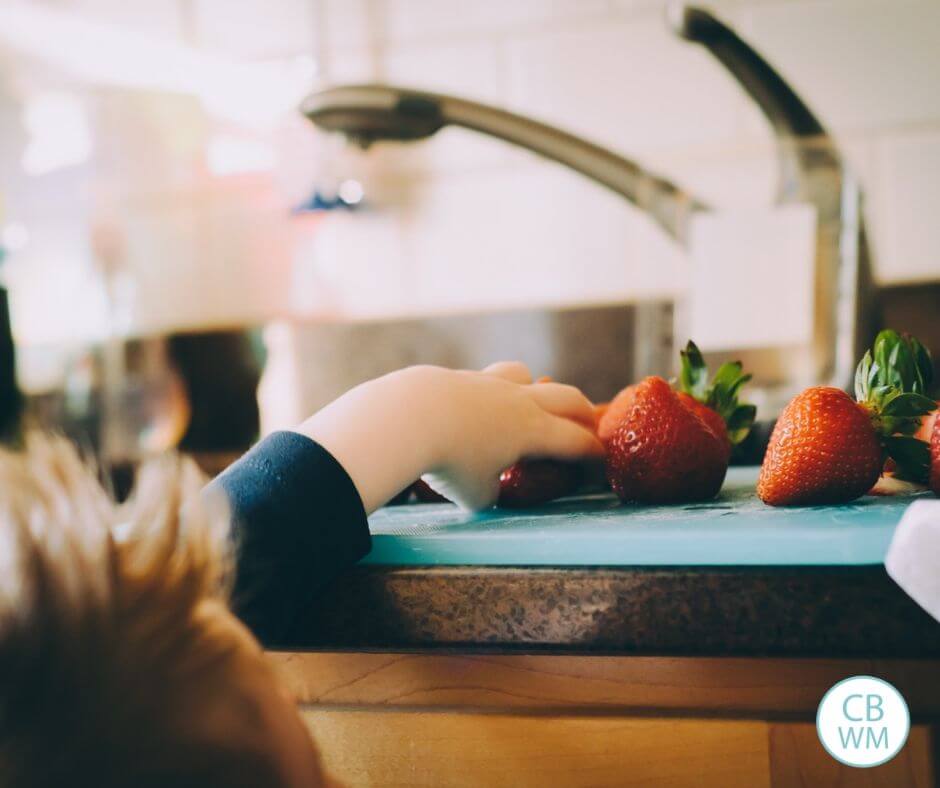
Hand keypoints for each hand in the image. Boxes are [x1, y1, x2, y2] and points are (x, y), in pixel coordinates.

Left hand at [295, 362, 602, 511]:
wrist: (409, 417)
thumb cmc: (449, 462)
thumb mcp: (475, 495)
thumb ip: (490, 492)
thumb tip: (487, 487)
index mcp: (534, 431)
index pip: (576, 441)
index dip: (594, 454)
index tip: (602, 461)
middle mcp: (518, 401)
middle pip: (566, 397)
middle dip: (582, 412)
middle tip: (588, 425)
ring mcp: (488, 383)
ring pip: (524, 375)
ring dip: (535, 389)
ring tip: (529, 404)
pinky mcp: (459, 377)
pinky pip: (485, 380)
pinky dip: (491, 393)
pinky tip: (475, 407)